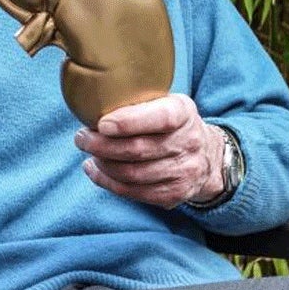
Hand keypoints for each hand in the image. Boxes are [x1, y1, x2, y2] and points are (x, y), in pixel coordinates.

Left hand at [74, 93, 226, 208]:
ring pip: (133, 174)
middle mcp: (188, 143)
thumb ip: (138, 100)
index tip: (101, 124)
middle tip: (81, 138)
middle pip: (139, 150)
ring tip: (88, 153)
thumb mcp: (166, 101)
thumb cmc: (172, 123)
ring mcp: (183, 172)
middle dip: (102, 145)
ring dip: (103, 165)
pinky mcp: (174, 194)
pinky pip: (133, 193)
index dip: (129, 122)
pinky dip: (108, 182)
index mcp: (184, 113)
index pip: (160, 118)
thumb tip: (91, 95)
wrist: (207, 156)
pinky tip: (95, 170)